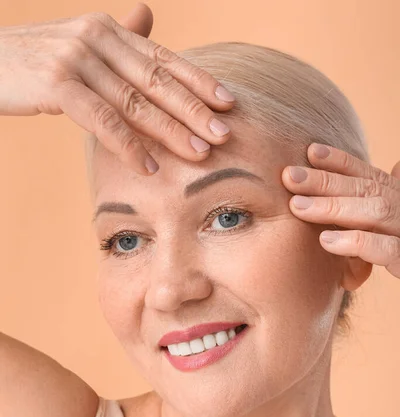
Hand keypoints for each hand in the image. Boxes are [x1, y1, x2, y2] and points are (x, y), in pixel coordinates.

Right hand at [0, 4, 233, 174]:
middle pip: (157, 80)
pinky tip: (149, 166)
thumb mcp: (79, 44)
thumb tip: (147, 17)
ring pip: (135, 101)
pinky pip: (102, 119)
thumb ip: (118, 38)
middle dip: (194, 109)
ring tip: (200, 153)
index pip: (163, 58)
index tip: (228, 102)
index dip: (198, 80)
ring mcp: (77, 58)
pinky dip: (128, 145)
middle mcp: (97, 37)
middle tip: (225, 133)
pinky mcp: (57, 83)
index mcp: (108, 29)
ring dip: (171, 131)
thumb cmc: (33, 61)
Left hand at [281, 145, 399, 279]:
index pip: (368, 174)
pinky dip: (356, 242)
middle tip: (289, 176)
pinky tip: (326, 241)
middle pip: (366, 188)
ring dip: (334, 207)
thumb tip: (397, 166)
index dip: (341, 161)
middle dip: (326, 181)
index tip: (310, 151)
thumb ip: (382, 201)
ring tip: (298, 206)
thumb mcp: (393, 224)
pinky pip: (385, 248)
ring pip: (375, 212)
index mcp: (399, 198)